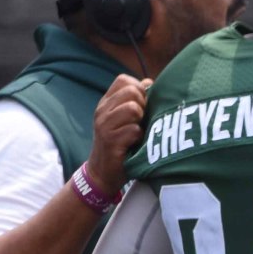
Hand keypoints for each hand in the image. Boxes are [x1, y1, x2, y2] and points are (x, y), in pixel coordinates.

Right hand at [85, 73, 150, 193]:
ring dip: (141, 121)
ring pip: (133, 109)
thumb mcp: (123, 119)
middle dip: (143, 105)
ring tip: (137, 132)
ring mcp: (104, 126)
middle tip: (140, 121)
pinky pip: (134, 130)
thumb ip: (135, 101)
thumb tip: (149, 82)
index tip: (141, 106)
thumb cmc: (120, 144)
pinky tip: (135, 145)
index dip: (139, 89)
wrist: (102, 173)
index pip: (124, 80)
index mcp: (106, 103)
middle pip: (132, 91)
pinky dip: (139, 138)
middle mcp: (102, 111)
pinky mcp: (110, 142)